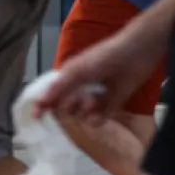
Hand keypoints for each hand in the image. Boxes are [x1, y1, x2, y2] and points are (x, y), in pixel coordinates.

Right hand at [35, 22, 162, 123]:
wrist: (136, 54)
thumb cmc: (104, 56)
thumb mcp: (78, 69)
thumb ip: (59, 86)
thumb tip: (38, 102)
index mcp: (68, 79)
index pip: (51, 97)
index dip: (43, 106)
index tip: (37, 116)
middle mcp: (80, 90)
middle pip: (64, 109)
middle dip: (68, 106)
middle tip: (78, 99)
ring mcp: (95, 99)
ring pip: (80, 116)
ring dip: (84, 111)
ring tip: (94, 100)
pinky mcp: (111, 106)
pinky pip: (98, 121)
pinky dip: (98, 118)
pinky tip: (102, 109)